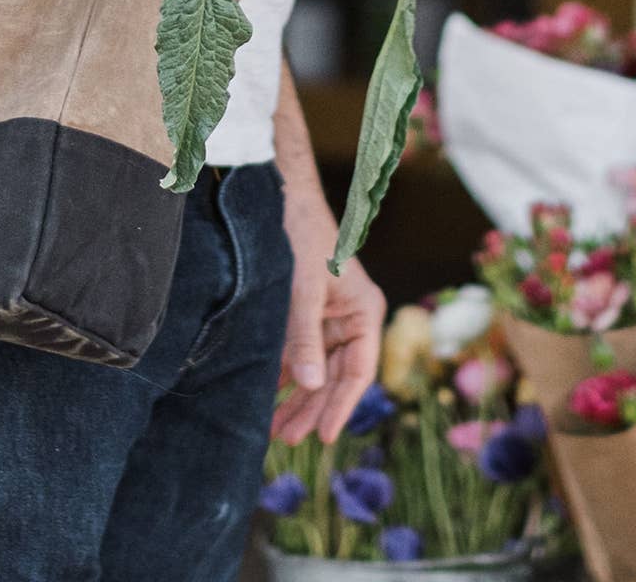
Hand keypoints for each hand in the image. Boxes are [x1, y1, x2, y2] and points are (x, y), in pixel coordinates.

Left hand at [271, 193, 386, 445]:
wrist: (284, 196)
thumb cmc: (303, 235)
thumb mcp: (304, 288)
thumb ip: (305, 336)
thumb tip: (309, 385)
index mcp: (365, 313)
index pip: (358, 372)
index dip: (340, 407)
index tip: (322, 436)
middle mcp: (351, 319)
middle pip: (334, 376)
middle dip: (311, 408)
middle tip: (287, 439)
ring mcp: (328, 317)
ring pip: (315, 368)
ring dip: (297, 396)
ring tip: (275, 428)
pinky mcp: (306, 312)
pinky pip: (300, 351)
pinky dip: (285, 372)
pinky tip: (269, 394)